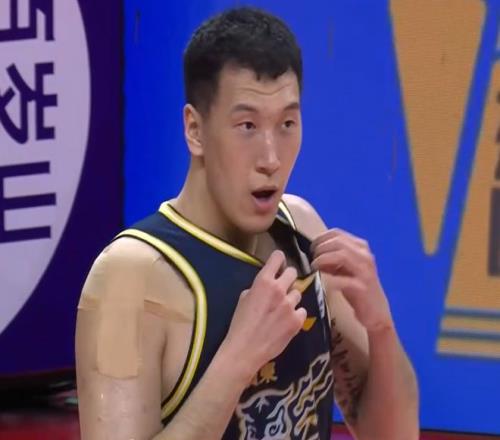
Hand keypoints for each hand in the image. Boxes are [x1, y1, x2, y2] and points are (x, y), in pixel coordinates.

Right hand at [222, 250, 306, 378]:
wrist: (245, 349)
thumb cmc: (240, 323)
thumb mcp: (244, 298)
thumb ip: (258, 288)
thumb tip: (267, 285)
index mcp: (263, 281)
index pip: (277, 258)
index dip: (278, 259)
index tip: (279, 263)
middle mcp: (279, 289)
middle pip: (292, 272)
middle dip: (287, 278)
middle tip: (282, 286)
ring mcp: (290, 305)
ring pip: (298, 293)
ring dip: (291, 299)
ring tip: (282, 310)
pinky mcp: (297, 320)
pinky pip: (302, 311)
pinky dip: (296, 315)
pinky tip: (287, 322)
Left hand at [311, 228, 392, 333]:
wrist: (377, 314)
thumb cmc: (358, 291)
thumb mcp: (345, 270)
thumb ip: (332, 259)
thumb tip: (314, 253)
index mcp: (360, 248)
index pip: (337, 233)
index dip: (320, 238)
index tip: (312, 248)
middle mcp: (365, 255)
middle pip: (337, 241)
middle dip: (320, 249)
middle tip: (312, 260)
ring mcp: (365, 270)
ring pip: (341, 255)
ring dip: (323, 260)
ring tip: (315, 268)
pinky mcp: (363, 286)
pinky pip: (342, 278)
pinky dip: (329, 279)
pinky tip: (322, 282)